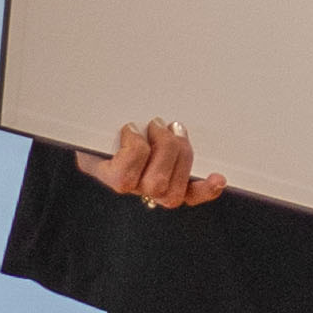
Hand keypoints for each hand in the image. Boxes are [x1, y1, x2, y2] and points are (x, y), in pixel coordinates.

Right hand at [78, 119, 222, 210]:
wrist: (103, 129)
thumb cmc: (101, 123)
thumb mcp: (94, 119)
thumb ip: (100, 118)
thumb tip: (121, 116)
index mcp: (107, 172)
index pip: (122, 177)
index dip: (134, 150)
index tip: (130, 127)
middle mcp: (132, 187)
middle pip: (156, 184)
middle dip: (164, 147)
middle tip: (159, 124)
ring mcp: (153, 191)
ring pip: (174, 191)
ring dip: (181, 156)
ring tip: (176, 130)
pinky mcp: (174, 187)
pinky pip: (190, 196)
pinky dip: (205, 190)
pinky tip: (217, 179)